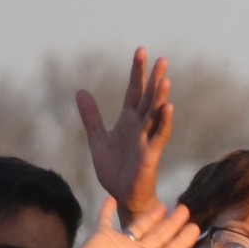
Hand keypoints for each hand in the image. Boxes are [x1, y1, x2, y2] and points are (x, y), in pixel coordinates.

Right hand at [52, 198, 199, 247]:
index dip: (184, 240)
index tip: (196, 227)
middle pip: (160, 236)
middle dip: (174, 224)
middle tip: (186, 209)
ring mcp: (120, 244)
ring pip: (140, 225)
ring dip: (152, 215)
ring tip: (165, 204)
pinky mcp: (103, 235)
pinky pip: (105, 218)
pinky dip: (107, 209)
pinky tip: (111, 198)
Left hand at [76, 48, 173, 221]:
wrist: (122, 197)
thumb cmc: (114, 170)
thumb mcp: (97, 139)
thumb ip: (91, 116)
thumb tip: (80, 91)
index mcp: (128, 121)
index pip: (134, 91)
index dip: (137, 72)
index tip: (141, 51)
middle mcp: (140, 127)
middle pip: (148, 99)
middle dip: (154, 79)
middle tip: (161, 59)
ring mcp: (146, 140)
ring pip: (155, 115)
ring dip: (160, 97)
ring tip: (165, 78)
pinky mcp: (150, 155)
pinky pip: (158, 137)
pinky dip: (164, 122)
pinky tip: (168, 108)